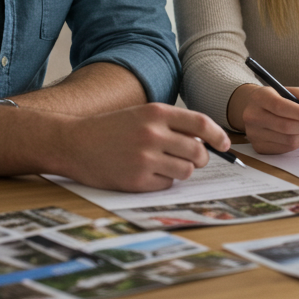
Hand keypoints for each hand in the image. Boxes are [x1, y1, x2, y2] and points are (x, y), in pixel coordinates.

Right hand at [55, 102, 229, 191]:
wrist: (73, 143)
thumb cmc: (111, 129)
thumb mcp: (141, 114)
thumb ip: (171, 124)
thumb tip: (205, 141)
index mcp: (156, 113)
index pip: (200, 124)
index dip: (218, 136)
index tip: (225, 144)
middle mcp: (152, 134)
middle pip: (197, 151)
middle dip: (201, 158)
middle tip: (193, 159)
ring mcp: (144, 158)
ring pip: (186, 171)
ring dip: (182, 170)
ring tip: (166, 165)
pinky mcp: (136, 181)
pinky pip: (166, 185)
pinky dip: (163, 182)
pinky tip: (148, 173)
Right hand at [229, 84, 298, 153]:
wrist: (253, 108)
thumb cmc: (274, 98)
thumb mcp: (287, 90)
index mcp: (260, 98)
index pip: (280, 107)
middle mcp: (253, 116)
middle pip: (285, 126)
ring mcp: (254, 134)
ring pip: (287, 140)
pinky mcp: (258, 147)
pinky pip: (284, 148)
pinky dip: (298, 142)